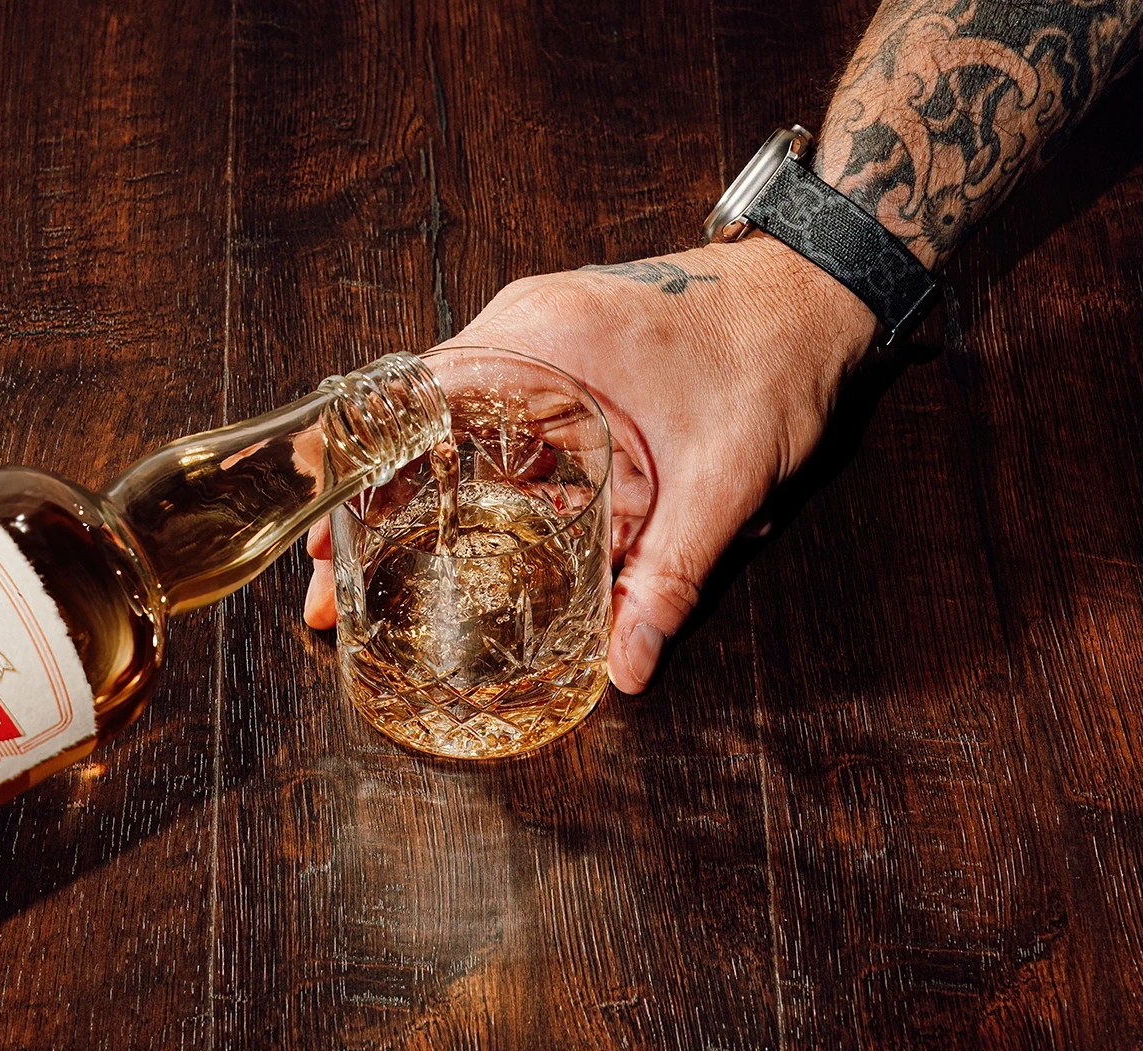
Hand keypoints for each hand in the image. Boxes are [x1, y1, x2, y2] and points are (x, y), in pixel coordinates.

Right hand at [305, 234, 876, 692]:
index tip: (321, 533)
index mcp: (541, 338)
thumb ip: (671, 575)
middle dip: (366, 506)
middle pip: (413, 423)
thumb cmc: (771, 354)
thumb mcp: (722, 478)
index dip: (356, 470)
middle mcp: (524, 333)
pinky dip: (460, 479)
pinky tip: (449, 537)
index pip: (411, 400)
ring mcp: (540, 347)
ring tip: (366, 574)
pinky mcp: (564, 367)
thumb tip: (626, 664)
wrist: (822, 294)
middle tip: (329, 591)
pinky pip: (491, 426)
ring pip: (446, 428)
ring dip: (408, 496)